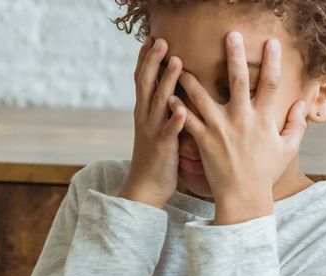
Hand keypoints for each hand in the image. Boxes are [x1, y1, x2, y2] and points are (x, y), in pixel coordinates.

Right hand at [118, 37, 185, 208]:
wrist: (145, 188)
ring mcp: (152, 131)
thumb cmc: (156, 157)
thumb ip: (163, 109)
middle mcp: (145, 117)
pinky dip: (175, 118)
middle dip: (154, 60)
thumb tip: (174, 90)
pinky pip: (169, 131)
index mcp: (143, 111)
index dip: (146, 58)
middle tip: (162, 40)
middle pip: (146, 83)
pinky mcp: (162, 147)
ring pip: (158, 101)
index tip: (152, 37)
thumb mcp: (156, 128)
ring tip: (177, 62)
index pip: (142, 79)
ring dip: (167, 81)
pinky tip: (182, 108)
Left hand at [167, 31, 307, 222]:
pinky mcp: (203, 140)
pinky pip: (188, 120)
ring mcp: (221, 129)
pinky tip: (169, 96)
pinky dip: (178, 108)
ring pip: (204, 96)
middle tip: (230, 35)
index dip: (273, 61)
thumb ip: (296, 125)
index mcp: (263, 119)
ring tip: (180, 62)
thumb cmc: (265, 173)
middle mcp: (242, 119)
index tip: (271, 42)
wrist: (243, 197)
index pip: (272, 84)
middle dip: (235, 55)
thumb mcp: (287, 149)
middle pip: (239, 80)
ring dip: (191, 78)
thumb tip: (302, 104)